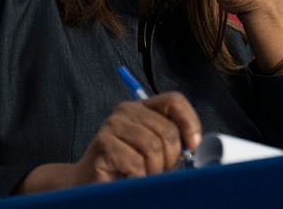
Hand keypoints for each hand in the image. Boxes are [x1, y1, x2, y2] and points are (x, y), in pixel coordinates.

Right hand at [17, 92, 200, 192]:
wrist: (87, 182)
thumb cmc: (125, 168)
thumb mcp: (153, 151)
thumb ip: (171, 142)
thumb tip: (195, 146)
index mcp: (142, 108)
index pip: (174, 101)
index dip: (189, 122)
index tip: (192, 145)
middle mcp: (127, 111)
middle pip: (168, 130)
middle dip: (170, 158)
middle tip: (160, 171)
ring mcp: (113, 125)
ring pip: (153, 148)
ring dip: (154, 171)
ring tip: (143, 175)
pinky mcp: (103, 144)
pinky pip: (136, 164)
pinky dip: (139, 178)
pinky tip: (130, 178)